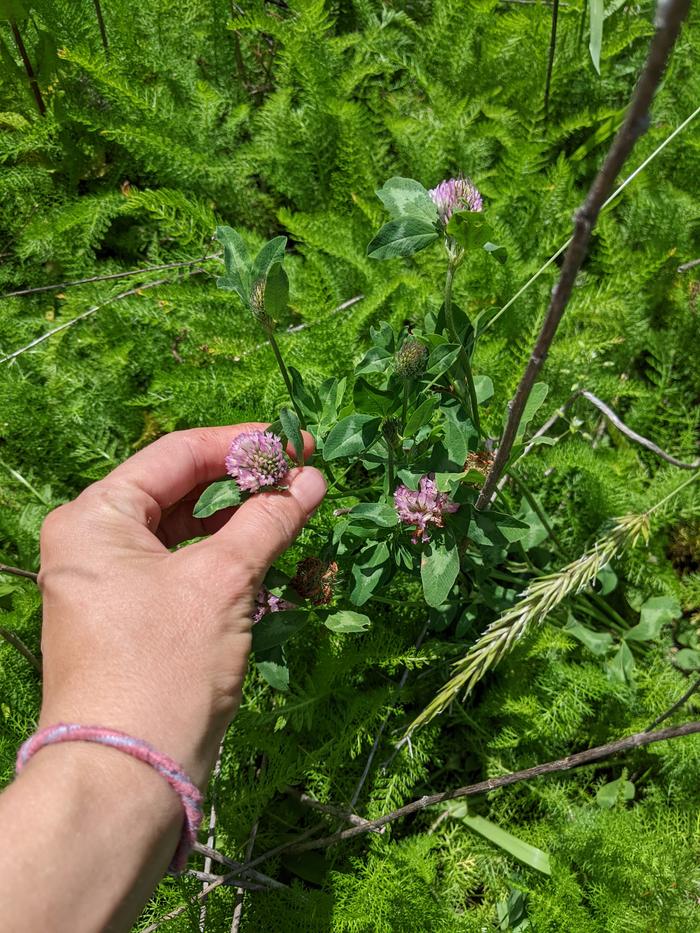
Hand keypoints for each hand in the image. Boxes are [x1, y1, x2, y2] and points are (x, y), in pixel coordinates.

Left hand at [36, 424, 325, 787]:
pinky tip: (277, 555)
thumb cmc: (165, 665)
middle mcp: (98, 543)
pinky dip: (233, 562)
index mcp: (97, 517)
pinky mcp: (140, 618)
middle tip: (306, 477)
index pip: (177, 455)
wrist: (129, 776)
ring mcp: (117, 583)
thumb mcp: (222, 581)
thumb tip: (310, 478)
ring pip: (191, 534)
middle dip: (247, 484)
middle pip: (184, 492)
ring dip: (245, 524)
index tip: (298, 442)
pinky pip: (190, 571)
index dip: (242, 444)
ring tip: (300, 512)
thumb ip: (268, 520)